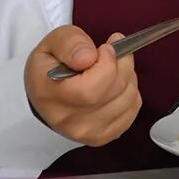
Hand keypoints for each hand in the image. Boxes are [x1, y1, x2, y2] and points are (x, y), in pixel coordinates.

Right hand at [25, 27, 141, 146]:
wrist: (46, 94)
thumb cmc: (51, 65)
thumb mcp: (53, 42)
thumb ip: (70, 43)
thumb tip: (89, 57)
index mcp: (50, 95)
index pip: (91, 89)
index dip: (107, 63)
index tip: (105, 48)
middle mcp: (68, 120)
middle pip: (114, 91)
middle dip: (122, 64)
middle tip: (113, 51)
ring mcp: (86, 132)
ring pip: (128, 98)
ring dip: (128, 76)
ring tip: (114, 67)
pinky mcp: (102, 136)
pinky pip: (132, 108)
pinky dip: (130, 92)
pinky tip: (115, 84)